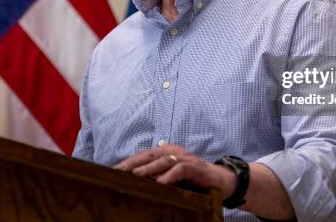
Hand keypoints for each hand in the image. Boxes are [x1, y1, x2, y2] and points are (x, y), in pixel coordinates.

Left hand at [113, 144, 236, 197]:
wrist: (221, 180)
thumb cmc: (194, 180)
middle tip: (118, 171)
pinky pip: (181, 169)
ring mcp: (186, 158)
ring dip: (149, 168)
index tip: (113, 170)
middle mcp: (175, 152)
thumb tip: (137, 180)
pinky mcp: (196, 168)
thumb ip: (158, 175)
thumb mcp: (173, 177)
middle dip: (133, 163)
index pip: (144, 155)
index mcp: (167, 153)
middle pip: (150, 155)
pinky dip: (170, 175)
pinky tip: (161, 182)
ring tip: (136, 175)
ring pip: (164, 160)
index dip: (129, 161)